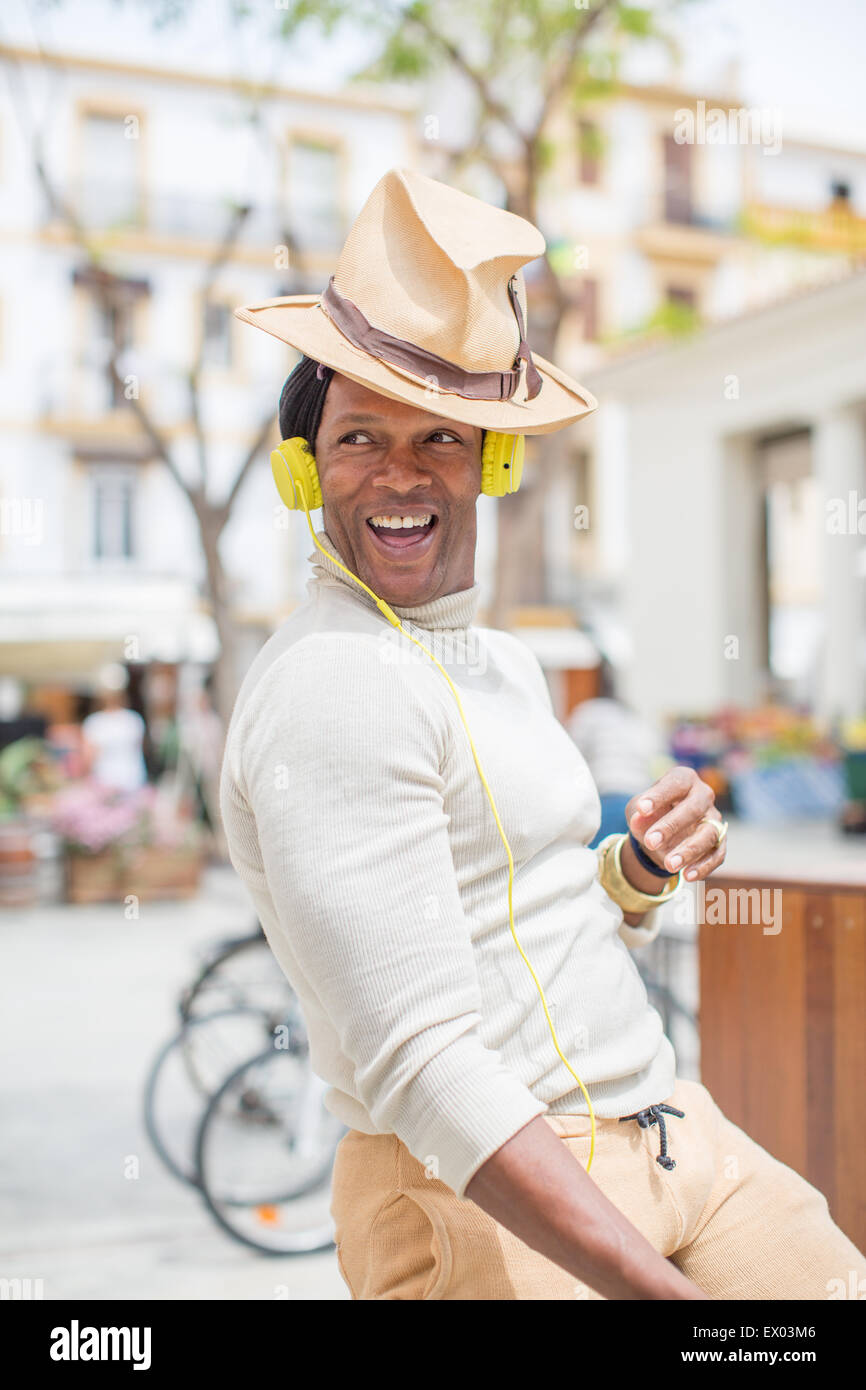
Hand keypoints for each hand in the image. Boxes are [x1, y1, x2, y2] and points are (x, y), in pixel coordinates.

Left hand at [625, 766, 726, 884]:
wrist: (661, 833)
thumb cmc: (650, 814)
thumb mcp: (637, 811)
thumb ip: (638, 814)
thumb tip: (639, 818)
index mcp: (684, 779)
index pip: (675, 783)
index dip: (659, 795)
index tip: (641, 809)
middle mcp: (703, 796)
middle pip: (693, 809)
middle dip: (671, 826)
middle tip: (650, 842)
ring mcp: (714, 819)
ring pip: (708, 834)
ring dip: (689, 851)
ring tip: (669, 865)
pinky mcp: (720, 842)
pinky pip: (717, 855)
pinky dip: (703, 867)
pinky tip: (687, 876)